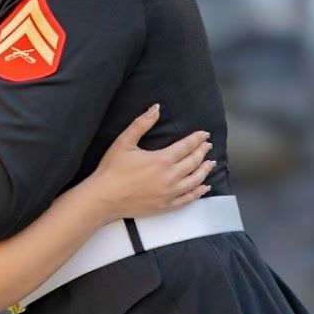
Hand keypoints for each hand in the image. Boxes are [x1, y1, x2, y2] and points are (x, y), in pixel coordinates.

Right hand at [86, 106, 213, 220]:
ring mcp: (169, 193)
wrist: (103, 199)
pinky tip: (204, 187)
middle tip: (208, 146)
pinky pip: (188, 199)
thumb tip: (156, 107)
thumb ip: (142, 123)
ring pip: (195, 181)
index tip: (205, 134)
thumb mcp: (124, 142)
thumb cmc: (111, 170)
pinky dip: (198, 192)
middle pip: (194, 162)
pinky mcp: (166, 206)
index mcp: (162, 160)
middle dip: (203, 152)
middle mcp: (170, 177)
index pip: (187, 146)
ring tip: (210, 163)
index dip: (197, 139)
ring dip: (205, 171)